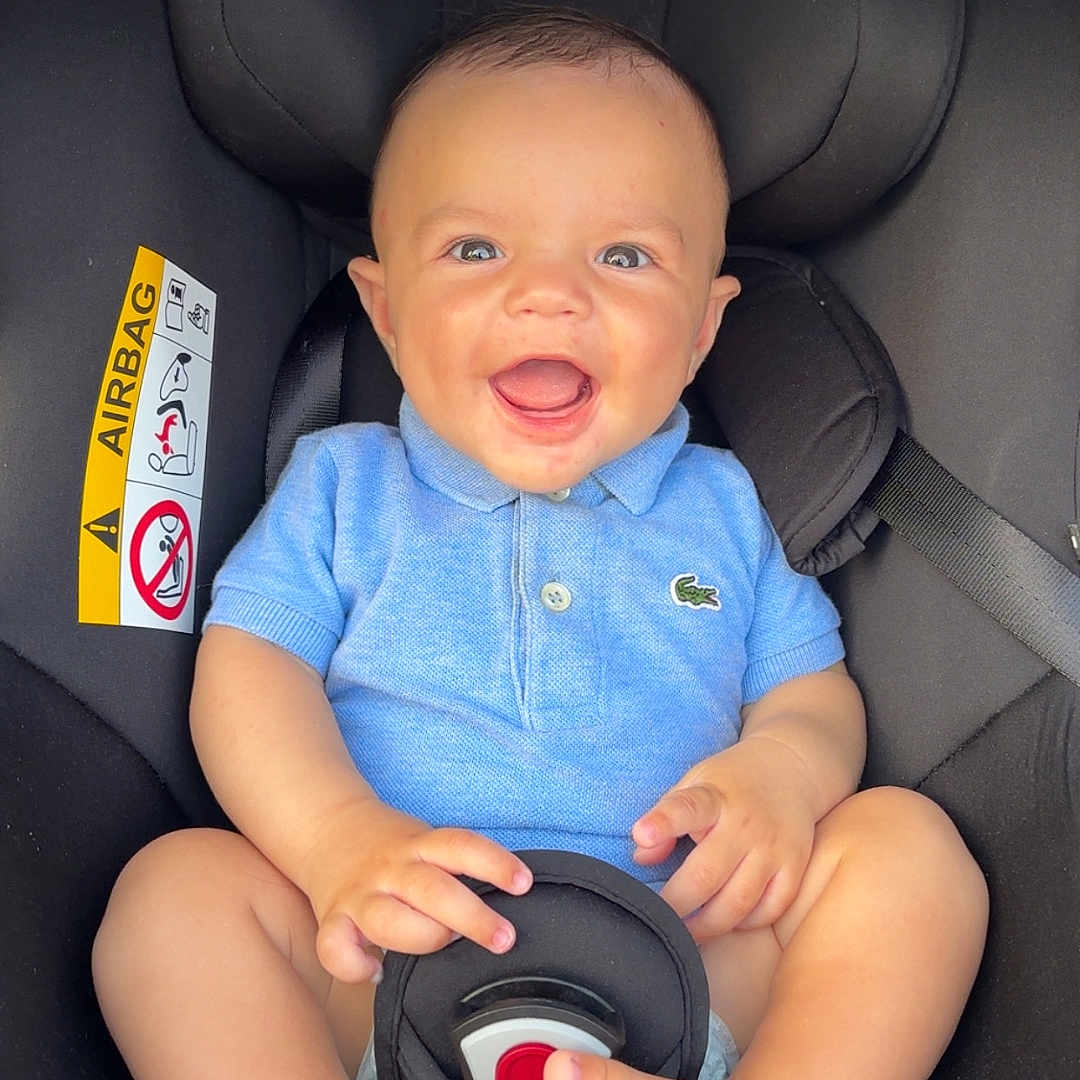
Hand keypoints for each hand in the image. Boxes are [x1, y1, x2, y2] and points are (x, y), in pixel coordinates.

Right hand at [300, 799, 532, 982]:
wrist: (328, 826)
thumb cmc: (390, 844)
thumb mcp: (425, 840)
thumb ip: (452, 868)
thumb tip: (501, 904)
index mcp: (419, 845)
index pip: (461, 846)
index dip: (494, 863)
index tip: (523, 883)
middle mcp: (391, 868)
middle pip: (433, 890)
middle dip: (472, 918)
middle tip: (503, 938)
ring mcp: (361, 893)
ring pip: (391, 920)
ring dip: (423, 940)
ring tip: (444, 948)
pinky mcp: (333, 918)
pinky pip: (335, 948)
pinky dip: (355, 966)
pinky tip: (376, 972)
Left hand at [631, 737, 817, 939]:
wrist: (790, 769)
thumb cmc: (730, 783)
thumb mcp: (694, 783)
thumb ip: (666, 816)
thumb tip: (641, 857)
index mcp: (714, 797)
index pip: (687, 808)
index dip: (663, 822)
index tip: (641, 834)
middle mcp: (746, 824)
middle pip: (707, 875)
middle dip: (676, 905)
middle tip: (653, 920)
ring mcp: (773, 848)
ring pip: (739, 902)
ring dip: (707, 926)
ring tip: (684, 934)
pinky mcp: (795, 867)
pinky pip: (770, 910)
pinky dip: (746, 923)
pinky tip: (727, 921)